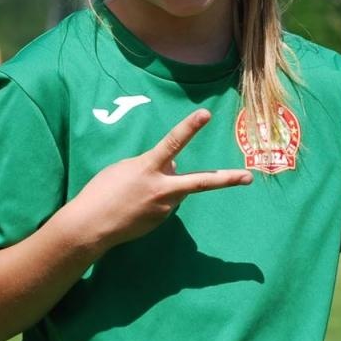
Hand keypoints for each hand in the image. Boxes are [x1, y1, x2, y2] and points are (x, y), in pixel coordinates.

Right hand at [64, 109, 252, 250]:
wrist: (91, 226)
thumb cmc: (101, 192)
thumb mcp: (124, 169)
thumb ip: (152, 165)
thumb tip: (173, 169)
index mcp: (149, 168)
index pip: (174, 142)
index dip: (190, 127)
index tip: (206, 114)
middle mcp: (162, 188)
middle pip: (201, 181)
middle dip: (227, 179)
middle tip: (248, 178)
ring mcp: (164, 207)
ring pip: (174, 189)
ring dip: (163, 186)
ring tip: (133, 194)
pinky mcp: (160, 221)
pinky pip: (164, 203)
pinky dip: (154, 200)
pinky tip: (134, 205)